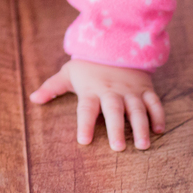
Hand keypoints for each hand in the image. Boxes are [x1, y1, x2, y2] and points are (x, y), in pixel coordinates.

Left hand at [30, 59, 165, 150]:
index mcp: (91, 89)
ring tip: (142, 145)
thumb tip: (33, 99)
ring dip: (141, 127)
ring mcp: (131, 90)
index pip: (87, 108)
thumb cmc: (88, 66)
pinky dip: (158, 115)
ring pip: (137, 109)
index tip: (84, 141)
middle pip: (114, 110)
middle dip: (116, 128)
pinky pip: (154, 102)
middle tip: (118, 148)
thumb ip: (52, 87)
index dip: (85, 124)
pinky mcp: (145, 89)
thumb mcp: (68, 73)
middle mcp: (112, 90)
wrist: (115, 43)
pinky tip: (159, 131)